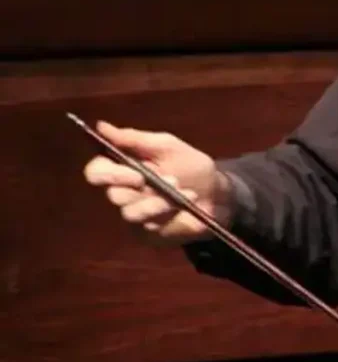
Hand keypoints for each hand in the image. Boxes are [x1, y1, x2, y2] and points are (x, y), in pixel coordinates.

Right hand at [82, 122, 232, 243]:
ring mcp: (135, 217)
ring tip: (186, 192)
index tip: (137, 175)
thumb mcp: (167, 146)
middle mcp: (123, 194)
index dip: (108, 174)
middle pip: (112, 196)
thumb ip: (135, 139)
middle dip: (142, 189)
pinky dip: (171, 216)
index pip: (95, 172)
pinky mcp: (149, 235)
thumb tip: (101, 126)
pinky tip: (186, 208)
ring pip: (131, 214)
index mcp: (122, 169)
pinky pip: (150, 229)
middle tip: (171, 181)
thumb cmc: (190, 166)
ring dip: (160, 203)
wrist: (218, 193)